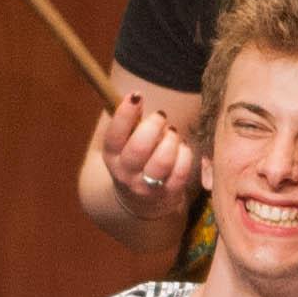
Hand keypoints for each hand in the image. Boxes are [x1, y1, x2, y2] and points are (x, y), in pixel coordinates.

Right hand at [94, 95, 199, 218]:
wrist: (139, 200)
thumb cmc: (135, 158)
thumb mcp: (123, 142)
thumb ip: (129, 122)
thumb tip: (137, 96)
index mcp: (111, 155)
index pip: (114, 134)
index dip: (125, 113)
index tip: (137, 96)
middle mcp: (125, 172)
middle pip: (139, 147)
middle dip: (154, 125)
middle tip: (160, 117)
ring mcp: (146, 186)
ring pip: (162, 160)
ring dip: (171, 140)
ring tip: (172, 133)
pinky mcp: (167, 193)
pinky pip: (181, 172)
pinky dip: (185, 155)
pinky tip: (182, 147)